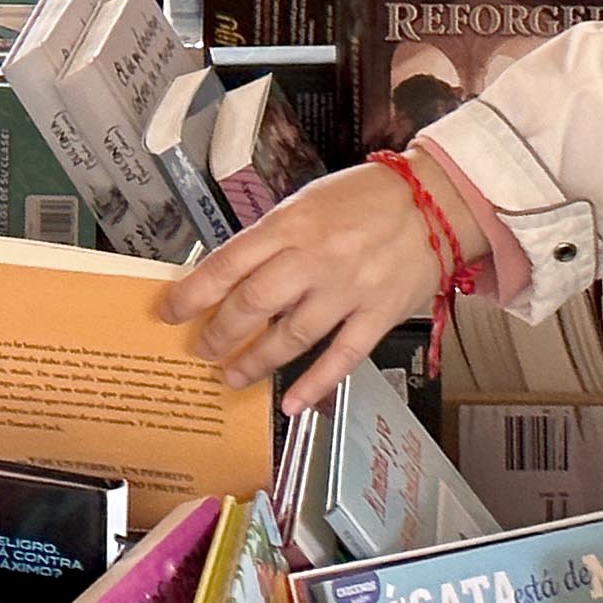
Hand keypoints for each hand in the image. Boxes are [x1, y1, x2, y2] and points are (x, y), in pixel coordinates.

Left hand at [162, 161, 451, 407]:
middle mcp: (316, 258)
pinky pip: (342, 357)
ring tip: (233, 376)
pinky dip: (315, 384)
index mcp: (292, 224)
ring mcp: (348, 290)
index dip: (194, 292)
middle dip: (220, 332)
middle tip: (202, 349)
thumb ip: (273, 238)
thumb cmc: (365, 197)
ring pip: (292, 336)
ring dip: (256, 361)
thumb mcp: (307, 202)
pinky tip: (292, 404)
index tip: (169, 312)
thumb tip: (231, 275)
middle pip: (254, 303)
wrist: (433, 200)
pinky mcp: (378, 315)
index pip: (229, 263)